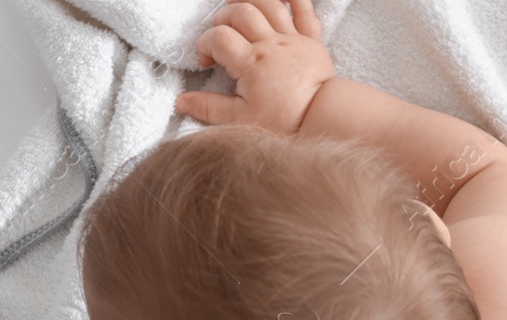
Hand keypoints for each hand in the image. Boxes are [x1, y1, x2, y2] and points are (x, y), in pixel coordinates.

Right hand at [176, 0, 332, 132]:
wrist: (324, 120)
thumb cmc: (284, 121)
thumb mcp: (240, 121)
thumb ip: (209, 108)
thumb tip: (181, 101)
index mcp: (252, 63)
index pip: (218, 38)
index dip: (205, 44)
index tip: (207, 61)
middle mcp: (271, 44)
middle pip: (240, 13)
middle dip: (223, 19)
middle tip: (221, 37)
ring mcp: (292, 39)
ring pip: (268, 3)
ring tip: (237, 5)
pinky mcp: (311, 40)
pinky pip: (304, 9)